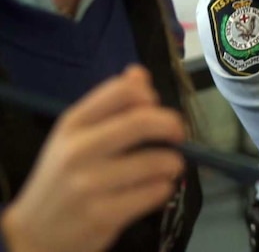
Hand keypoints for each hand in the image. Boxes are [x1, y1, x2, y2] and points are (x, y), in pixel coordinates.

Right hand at [0, 65, 185, 251]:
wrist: (33, 233)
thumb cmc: (63, 177)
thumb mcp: (76, 135)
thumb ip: (110, 104)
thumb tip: (138, 72)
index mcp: (72, 124)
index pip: (121, 91)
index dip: (149, 94)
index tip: (156, 107)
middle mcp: (79, 150)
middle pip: (143, 121)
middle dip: (172, 125)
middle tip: (178, 134)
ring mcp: (90, 184)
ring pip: (156, 160)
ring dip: (173, 162)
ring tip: (169, 166)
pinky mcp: (103, 215)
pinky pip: (155, 192)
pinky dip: (164, 188)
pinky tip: (154, 189)